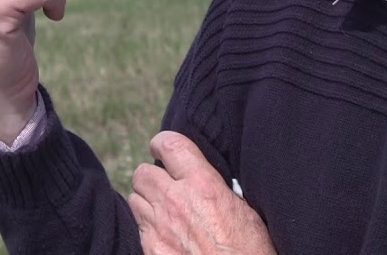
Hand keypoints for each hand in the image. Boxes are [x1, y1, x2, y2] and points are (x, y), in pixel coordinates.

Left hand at [129, 131, 274, 254]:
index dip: (162, 143)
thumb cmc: (250, 251)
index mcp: (203, 185)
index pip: (169, 145)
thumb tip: (202, 176)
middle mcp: (175, 201)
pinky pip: (139, 227)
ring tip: (163, 210)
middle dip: (152, 176)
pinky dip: (147, 226)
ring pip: (135, 198)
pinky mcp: (151, 249)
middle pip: (143, 173)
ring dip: (147, 201)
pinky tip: (164, 233)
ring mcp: (159, 227)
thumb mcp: (243, 210)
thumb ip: (215, 187)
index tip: (162, 148)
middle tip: (164, 184)